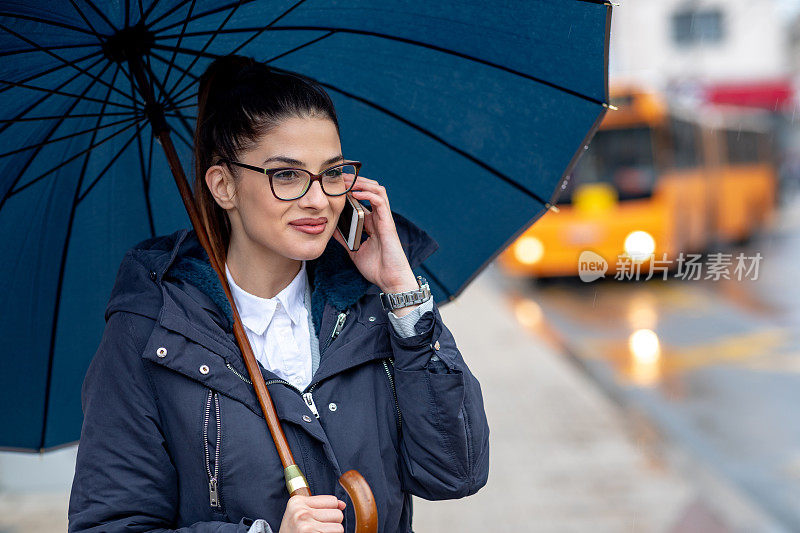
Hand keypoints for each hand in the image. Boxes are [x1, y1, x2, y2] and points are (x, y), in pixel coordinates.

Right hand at [278, 494, 345, 532]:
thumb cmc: (293, 531)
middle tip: (318, 529)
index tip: (319, 518)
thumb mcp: (300, 514)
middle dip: (332, 523)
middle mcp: (300, 512)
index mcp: (297, 502)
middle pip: (338, 514)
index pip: (332, 500)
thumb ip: (321, 506)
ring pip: (339, 527)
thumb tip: (342, 504)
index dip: (330, 511)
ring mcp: (306, 525)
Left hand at [332, 175, 418, 293]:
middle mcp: (378, 217)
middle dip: (355, 180)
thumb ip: (345, 239)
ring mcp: (384, 219)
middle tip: (339, 176)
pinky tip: (356, 192)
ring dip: (362, 182)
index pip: (362, 198)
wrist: (390, 280)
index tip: (335, 184)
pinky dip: (368, 194)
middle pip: (370, 189)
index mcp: (371, 223)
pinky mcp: (388, 223)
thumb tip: (330, 231)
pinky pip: (380, 201)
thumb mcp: (354, 251)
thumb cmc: (376, 268)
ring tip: (347, 180)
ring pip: (377, 190)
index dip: (351, 188)